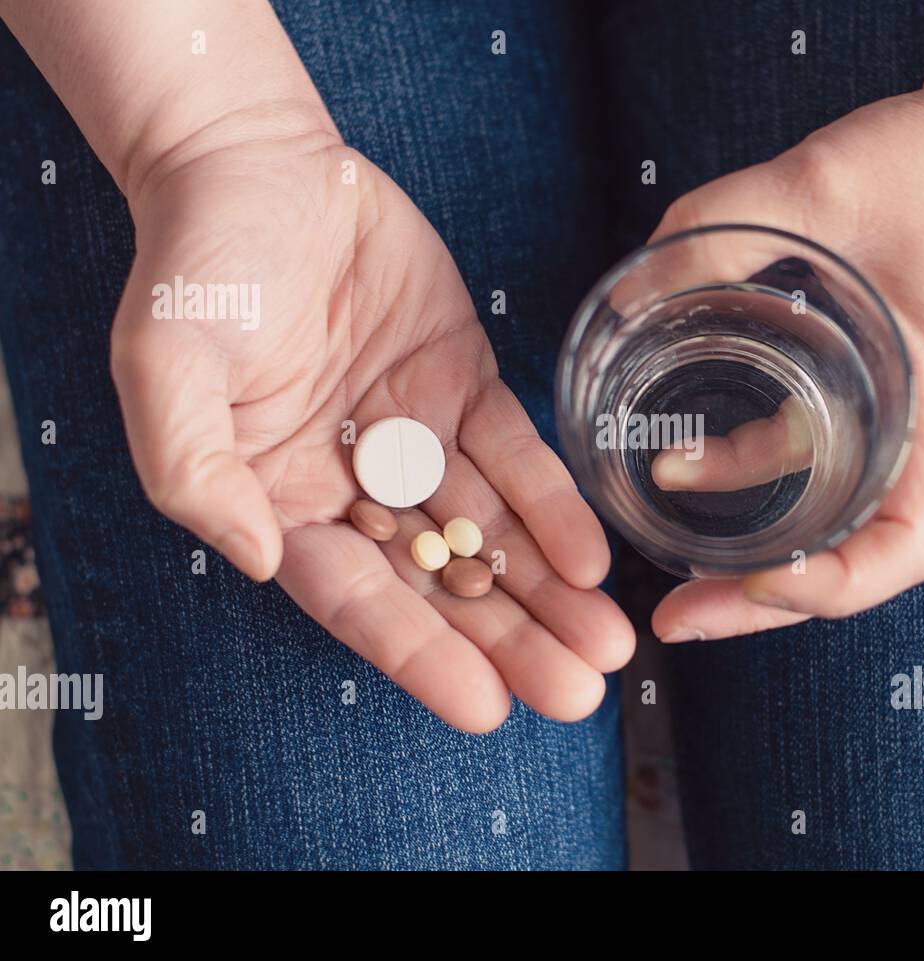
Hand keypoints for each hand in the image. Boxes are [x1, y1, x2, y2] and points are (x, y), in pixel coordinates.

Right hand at [110, 111, 633, 729]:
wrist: (258, 165)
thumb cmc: (198, 266)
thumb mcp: (165, 364)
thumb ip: (196, 468)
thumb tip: (262, 558)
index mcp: (279, 500)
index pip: (358, 598)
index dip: (422, 655)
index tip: (485, 710)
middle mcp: (352, 485)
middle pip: (440, 582)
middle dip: (510, 640)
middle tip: (579, 693)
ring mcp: (414, 438)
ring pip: (489, 532)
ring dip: (549, 591)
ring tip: (606, 646)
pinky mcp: (462, 385)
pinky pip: (515, 456)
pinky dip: (552, 505)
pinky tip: (592, 558)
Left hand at [649, 82, 923, 641]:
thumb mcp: (822, 183)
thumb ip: (719, 226)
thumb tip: (625, 290)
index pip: (913, 543)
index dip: (836, 583)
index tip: (755, 580)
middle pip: (861, 558)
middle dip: (768, 600)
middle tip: (675, 619)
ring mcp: (914, 422)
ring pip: (834, 520)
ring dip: (755, 551)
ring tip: (669, 569)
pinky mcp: (887, 396)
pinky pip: (821, 464)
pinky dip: (756, 481)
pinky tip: (684, 470)